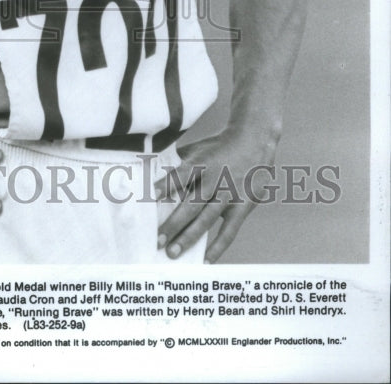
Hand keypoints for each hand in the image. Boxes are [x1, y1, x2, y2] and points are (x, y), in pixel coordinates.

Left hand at [154, 128, 277, 262]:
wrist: (254, 141)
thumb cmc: (217, 148)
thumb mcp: (197, 149)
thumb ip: (176, 163)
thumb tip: (148, 173)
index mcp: (201, 163)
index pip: (181, 174)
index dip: (167, 184)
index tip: (151, 194)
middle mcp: (215, 179)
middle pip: (192, 204)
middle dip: (174, 223)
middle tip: (157, 241)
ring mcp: (230, 194)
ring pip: (207, 220)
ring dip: (189, 237)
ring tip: (173, 253)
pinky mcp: (243, 206)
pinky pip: (229, 231)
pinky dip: (218, 247)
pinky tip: (205, 260)